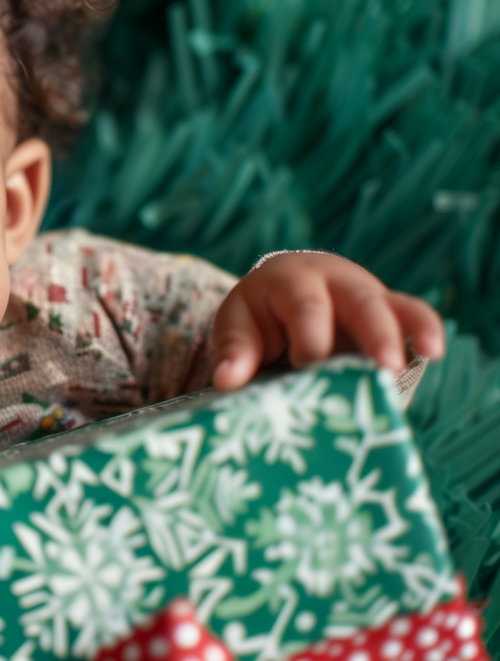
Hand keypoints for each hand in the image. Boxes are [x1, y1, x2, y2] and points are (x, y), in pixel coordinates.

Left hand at [209, 251, 445, 390]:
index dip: (312, 338)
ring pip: (392, 306)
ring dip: (408, 331)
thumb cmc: (258, 314)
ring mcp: (365, 295)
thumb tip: (226, 381)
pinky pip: (412, 315)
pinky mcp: (387, 313)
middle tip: (382, 368)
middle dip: (372, 334)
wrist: (281, 289)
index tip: (308, 367)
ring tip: (426, 355)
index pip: (307, 306)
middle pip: (359, 301)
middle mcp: (334, 281)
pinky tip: (433, 353)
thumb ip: (234, 350)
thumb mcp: (238, 324)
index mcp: (291, 280)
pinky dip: (425, 331)